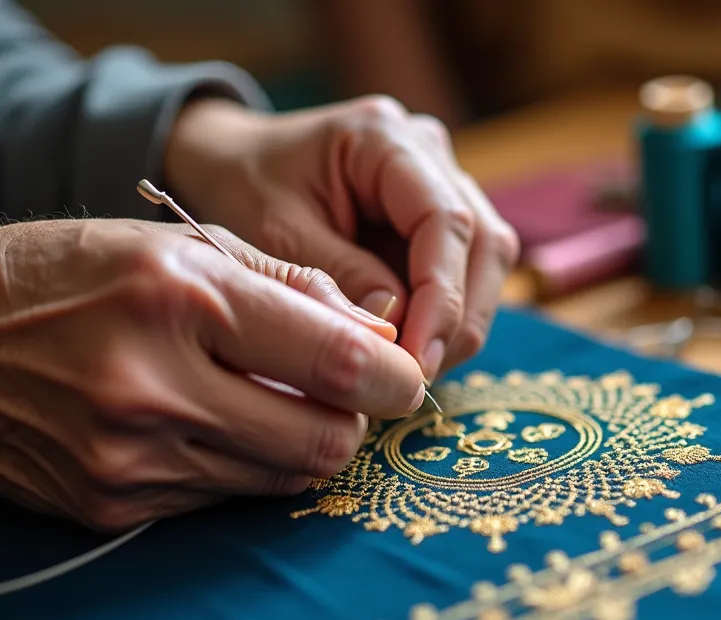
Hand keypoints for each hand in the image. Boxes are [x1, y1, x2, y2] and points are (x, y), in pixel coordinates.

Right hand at [0, 220, 424, 531]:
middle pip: (324, 440)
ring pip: (282, 475)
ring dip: (302, 442)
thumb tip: (375, 330)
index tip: (405, 374)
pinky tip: (214, 424)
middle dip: (354, 418)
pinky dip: (243, 463)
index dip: (394, 376)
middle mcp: (157, 384)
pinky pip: (224, 496)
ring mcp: (133, 456)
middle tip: (343, 390)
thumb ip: (286, 283)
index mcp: (180, 297)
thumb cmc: (54, 276)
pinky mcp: (115, 505)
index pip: (334, 360)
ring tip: (273, 399)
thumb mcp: (169, 242)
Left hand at [163, 95, 520, 381]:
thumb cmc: (246, 185)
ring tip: (409, 372)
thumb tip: (397, 332)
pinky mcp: (440, 218)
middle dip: (458, 320)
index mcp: (387, 138)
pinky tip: (410, 352)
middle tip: (414, 380)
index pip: (447, 220)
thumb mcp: (275, 232)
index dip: (443, 296)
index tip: (416, 360)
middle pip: (485, 243)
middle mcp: (431, 152)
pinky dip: (445, 318)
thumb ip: (337, 277)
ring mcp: (444, 182)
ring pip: (486, 263)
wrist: (234, 159)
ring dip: (458, 325)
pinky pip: (465, 273)